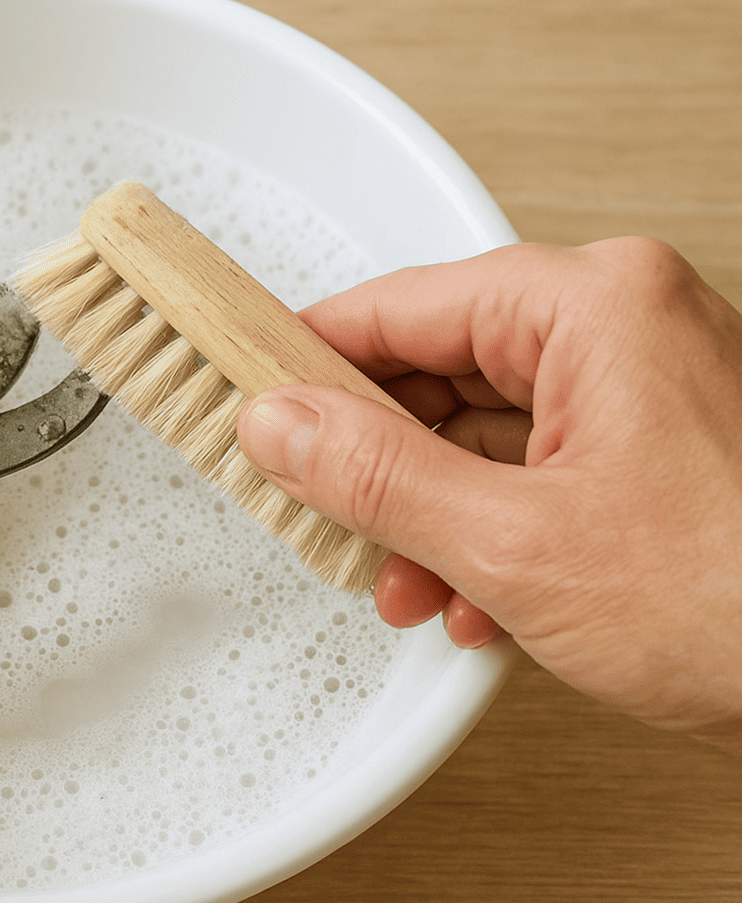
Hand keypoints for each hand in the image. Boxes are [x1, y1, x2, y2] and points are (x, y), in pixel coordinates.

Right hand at [235, 237, 741, 753]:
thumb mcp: (516, 543)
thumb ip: (377, 474)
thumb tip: (282, 425)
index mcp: (595, 305)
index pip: (399, 307)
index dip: (306, 358)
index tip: (244, 393)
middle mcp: (626, 327)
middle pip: (439, 370)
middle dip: (377, 464)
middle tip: (319, 510)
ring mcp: (647, 389)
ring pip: (483, 430)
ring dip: (430, 515)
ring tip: (407, 580)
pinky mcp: (657, 452)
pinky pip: (535, 467)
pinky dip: (490, 532)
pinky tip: (472, 597)